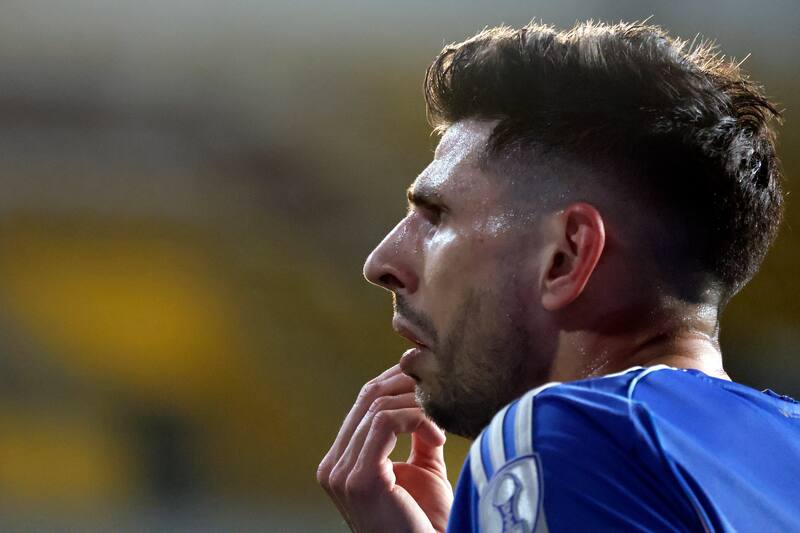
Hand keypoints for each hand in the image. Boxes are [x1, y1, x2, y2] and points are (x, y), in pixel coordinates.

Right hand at [317, 364, 452, 531]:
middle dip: (408, 385)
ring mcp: (341, 474)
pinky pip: (384, 423)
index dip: (397, 381)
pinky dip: (414, 419)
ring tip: (442, 425)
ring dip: (418, 406)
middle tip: (440, 389)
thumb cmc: (428, 521)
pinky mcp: (360, 479)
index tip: (430, 379)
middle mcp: (333, 467)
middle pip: (368, 397)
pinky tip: (437, 437)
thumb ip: (417, 434)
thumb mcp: (421, 468)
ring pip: (378, 406)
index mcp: (341, 462)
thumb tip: (424, 396)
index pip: (364, 402)